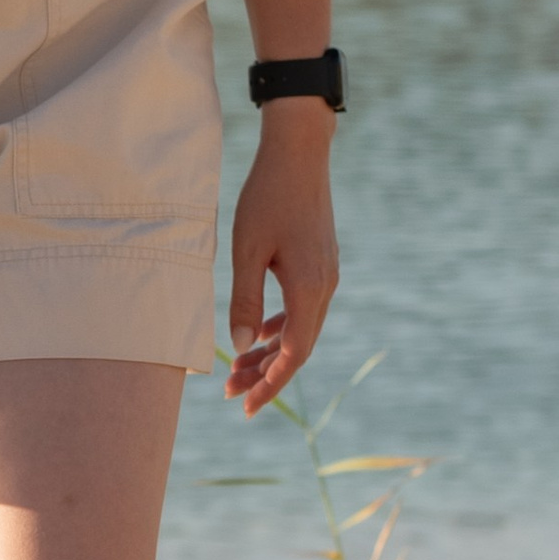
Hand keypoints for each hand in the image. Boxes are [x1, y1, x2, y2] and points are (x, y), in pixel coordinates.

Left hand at [224, 107, 338, 413]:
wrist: (299, 153)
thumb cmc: (267, 197)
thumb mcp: (247, 250)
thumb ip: (245, 300)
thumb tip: (240, 346)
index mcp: (309, 290)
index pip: (293, 355)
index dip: (269, 384)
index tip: (244, 407)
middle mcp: (325, 288)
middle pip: (298, 348)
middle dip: (265, 374)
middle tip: (231, 394)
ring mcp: (327, 276)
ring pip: (300, 329)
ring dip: (271, 351)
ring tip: (238, 369)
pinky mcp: (320, 263)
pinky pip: (302, 308)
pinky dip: (280, 326)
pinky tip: (259, 334)